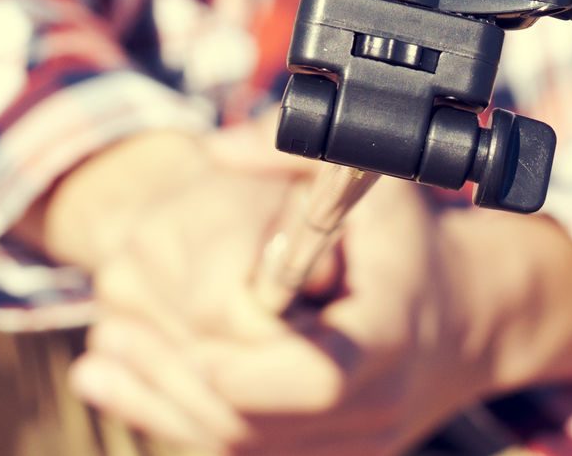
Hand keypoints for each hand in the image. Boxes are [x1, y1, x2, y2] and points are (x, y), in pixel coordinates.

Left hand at [70, 133, 495, 455]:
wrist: (468, 322)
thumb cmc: (410, 247)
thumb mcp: (369, 186)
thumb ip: (292, 159)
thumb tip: (219, 147)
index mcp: (392, 338)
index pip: (314, 379)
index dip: (244, 367)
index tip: (191, 339)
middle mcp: (374, 408)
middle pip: (257, 421)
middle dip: (175, 376)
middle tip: (109, 331)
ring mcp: (350, 447)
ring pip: (240, 444)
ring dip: (162, 399)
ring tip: (103, 353)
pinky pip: (241, 451)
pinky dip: (175, 417)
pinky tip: (118, 380)